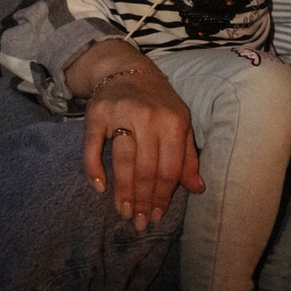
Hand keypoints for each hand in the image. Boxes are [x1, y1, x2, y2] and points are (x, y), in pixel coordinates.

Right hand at [68, 38, 201, 228]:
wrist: (126, 69)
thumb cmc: (158, 103)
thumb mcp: (180, 124)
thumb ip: (187, 157)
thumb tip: (198, 189)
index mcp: (174, 121)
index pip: (169, 168)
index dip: (162, 196)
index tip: (156, 215)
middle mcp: (149, 117)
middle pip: (146, 168)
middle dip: (142, 200)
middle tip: (137, 221)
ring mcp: (121, 114)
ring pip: (123, 161)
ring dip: (123, 192)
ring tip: (123, 212)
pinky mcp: (96, 114)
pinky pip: (92, 147)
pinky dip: (94, 169)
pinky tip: (100, 188)